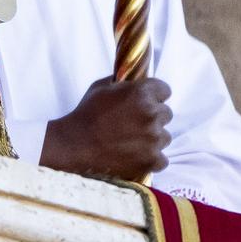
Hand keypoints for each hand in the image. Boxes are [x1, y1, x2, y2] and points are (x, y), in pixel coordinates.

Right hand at [38, 77, 171, 181]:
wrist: (74, 146)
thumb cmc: (86, 114)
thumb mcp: (100, 87)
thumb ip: (122, 83)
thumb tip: (133, 80)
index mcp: (142, 93)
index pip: (165, 90)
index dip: (155, 95)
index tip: (147, 101)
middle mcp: (152, 114)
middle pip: (166, 114)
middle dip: (153, 116)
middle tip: (134, 122)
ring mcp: (153, 139)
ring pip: (164, 137)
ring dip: (152, 138)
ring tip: (131, 141)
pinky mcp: (151, 160)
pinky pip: (162, 159)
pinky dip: (151, 158)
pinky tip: (135, 156)